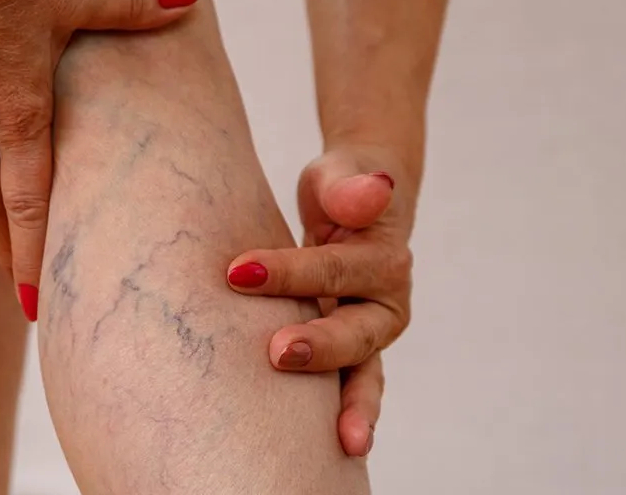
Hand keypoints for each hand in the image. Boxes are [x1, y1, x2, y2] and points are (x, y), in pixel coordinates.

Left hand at [226, 147, 413, 456]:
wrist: (353, 206)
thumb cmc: (341, 189)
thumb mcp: (343, 176)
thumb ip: (351, 187)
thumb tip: (374, 189)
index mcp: (386, 261)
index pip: (336, 269)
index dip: (292, 272)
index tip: (239, 271)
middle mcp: (384, 306)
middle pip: (357, 333)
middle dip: (321, 347)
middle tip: (276, 353)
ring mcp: (366, 337)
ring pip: (364, 376)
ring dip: (352, 407)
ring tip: (344, 442)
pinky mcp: (346, 355)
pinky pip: (347, 389)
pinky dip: (342, 415)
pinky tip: (329, 448)